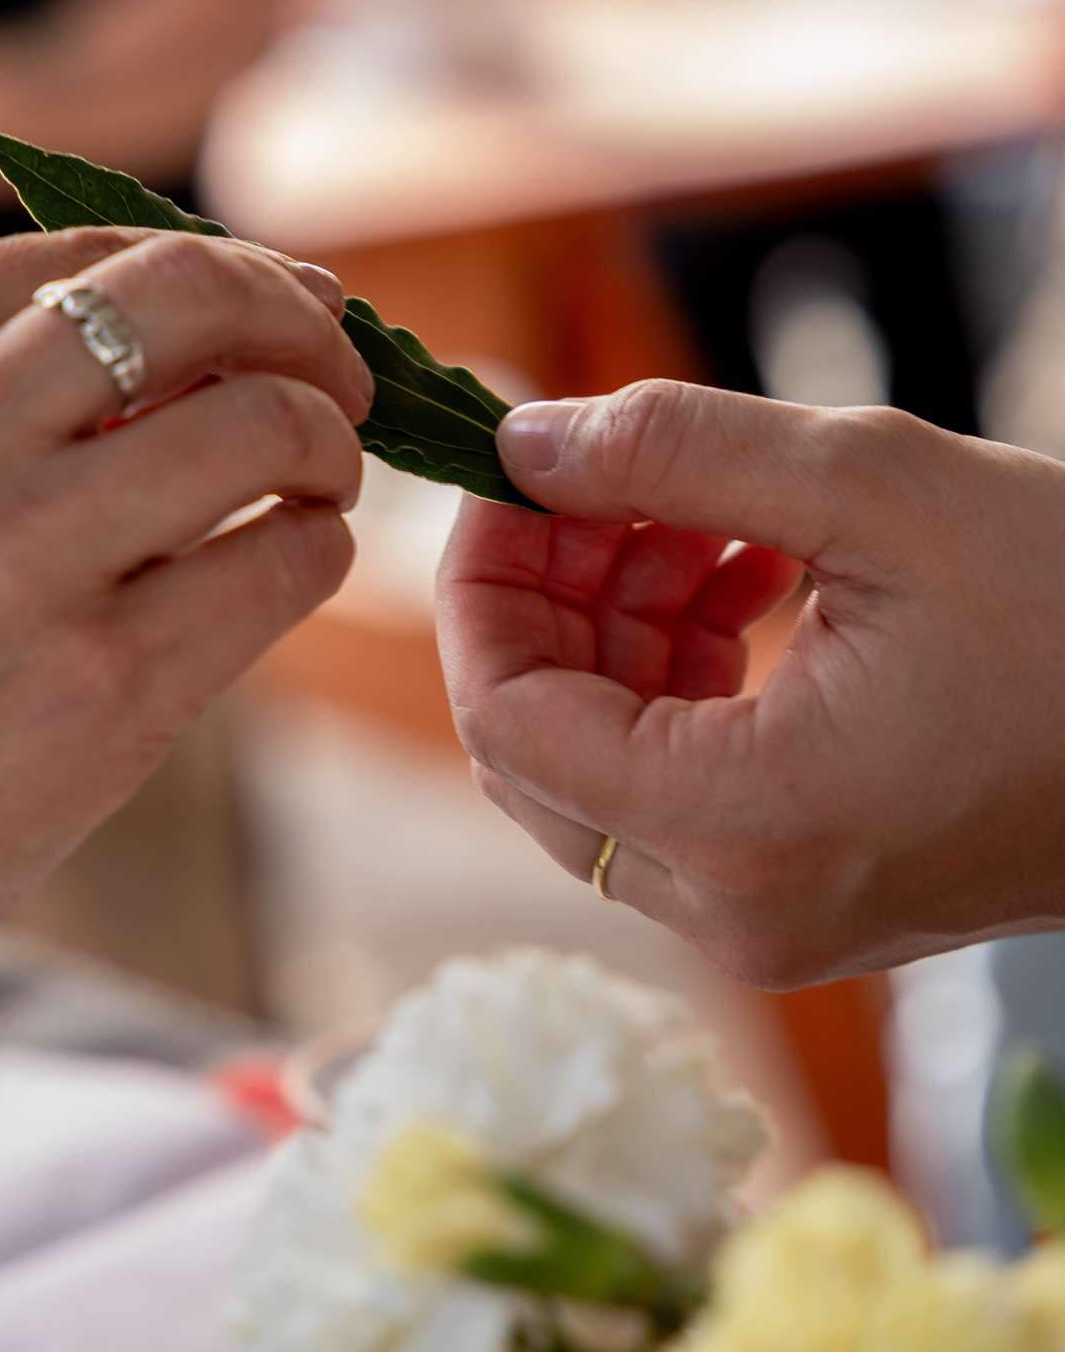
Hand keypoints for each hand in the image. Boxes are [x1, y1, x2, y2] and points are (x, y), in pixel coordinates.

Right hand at [0, 228, 371, 1071]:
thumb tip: (209, 328)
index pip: (108, 246)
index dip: (232, 268)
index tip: (284, 302)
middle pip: (199, 296)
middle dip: (303, 322)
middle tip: (340, 375)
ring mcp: (21, 556)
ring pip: (266, 423)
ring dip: (330, 443)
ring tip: (321, 480)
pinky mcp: (101, 683)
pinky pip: (282, 562)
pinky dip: (317, 548)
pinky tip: (290, 561)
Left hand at [437, 382, 1064, 989]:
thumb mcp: (872, 489)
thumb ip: (675, 453)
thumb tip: (523, 436)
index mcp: (743, 828)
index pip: (508, 718)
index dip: (479, 586)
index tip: (505, 476)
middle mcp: (737, 907)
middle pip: (539, 747)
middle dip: (548, 593)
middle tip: (599, 474)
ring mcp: (768, 916)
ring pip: (601, 760)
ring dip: (615, 618)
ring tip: (701, 510)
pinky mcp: (801, 890)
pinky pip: (676, 780)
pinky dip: (677, 667)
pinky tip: (743, 566)